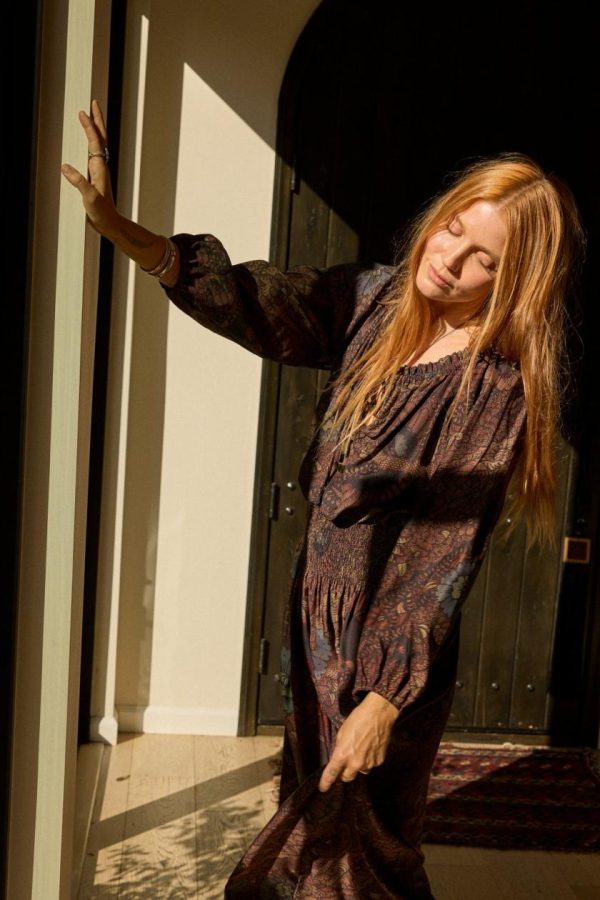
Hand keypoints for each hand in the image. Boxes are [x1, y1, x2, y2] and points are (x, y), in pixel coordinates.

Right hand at [61, 99, 117, 235]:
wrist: (110, 223)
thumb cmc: (102, 212)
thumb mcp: (90, 198)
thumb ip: (79, 182)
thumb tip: (64, 167)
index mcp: (100, 168)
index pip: (95, 142)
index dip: (89, 126)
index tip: (83, 112)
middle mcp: (101, 165)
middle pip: (101, 137)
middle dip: (97, 120)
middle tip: (93, 102)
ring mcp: (99, 170)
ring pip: (98, 144)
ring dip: (95, 129)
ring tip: (90, 116)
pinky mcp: (96, 176)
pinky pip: (93, 153)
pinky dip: (90, 142)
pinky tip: (87, 141)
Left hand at [318, 691, 398, 791]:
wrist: (378, 714)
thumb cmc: (357, 720)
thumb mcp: (341, 733)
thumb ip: (339, 749)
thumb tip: (337, 759)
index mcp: (343, 754)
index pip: (331, 774)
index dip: (326, 783)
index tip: (323, 788)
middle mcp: (355, 763)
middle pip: (347, 778)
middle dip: (344, 773)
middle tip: (344, 764)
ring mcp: (369, 763)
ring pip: (360, 771)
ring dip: (357, 766)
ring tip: (360, 750)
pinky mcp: (379, 761)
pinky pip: (371, 765)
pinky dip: (369, 760)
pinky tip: (370, 747)